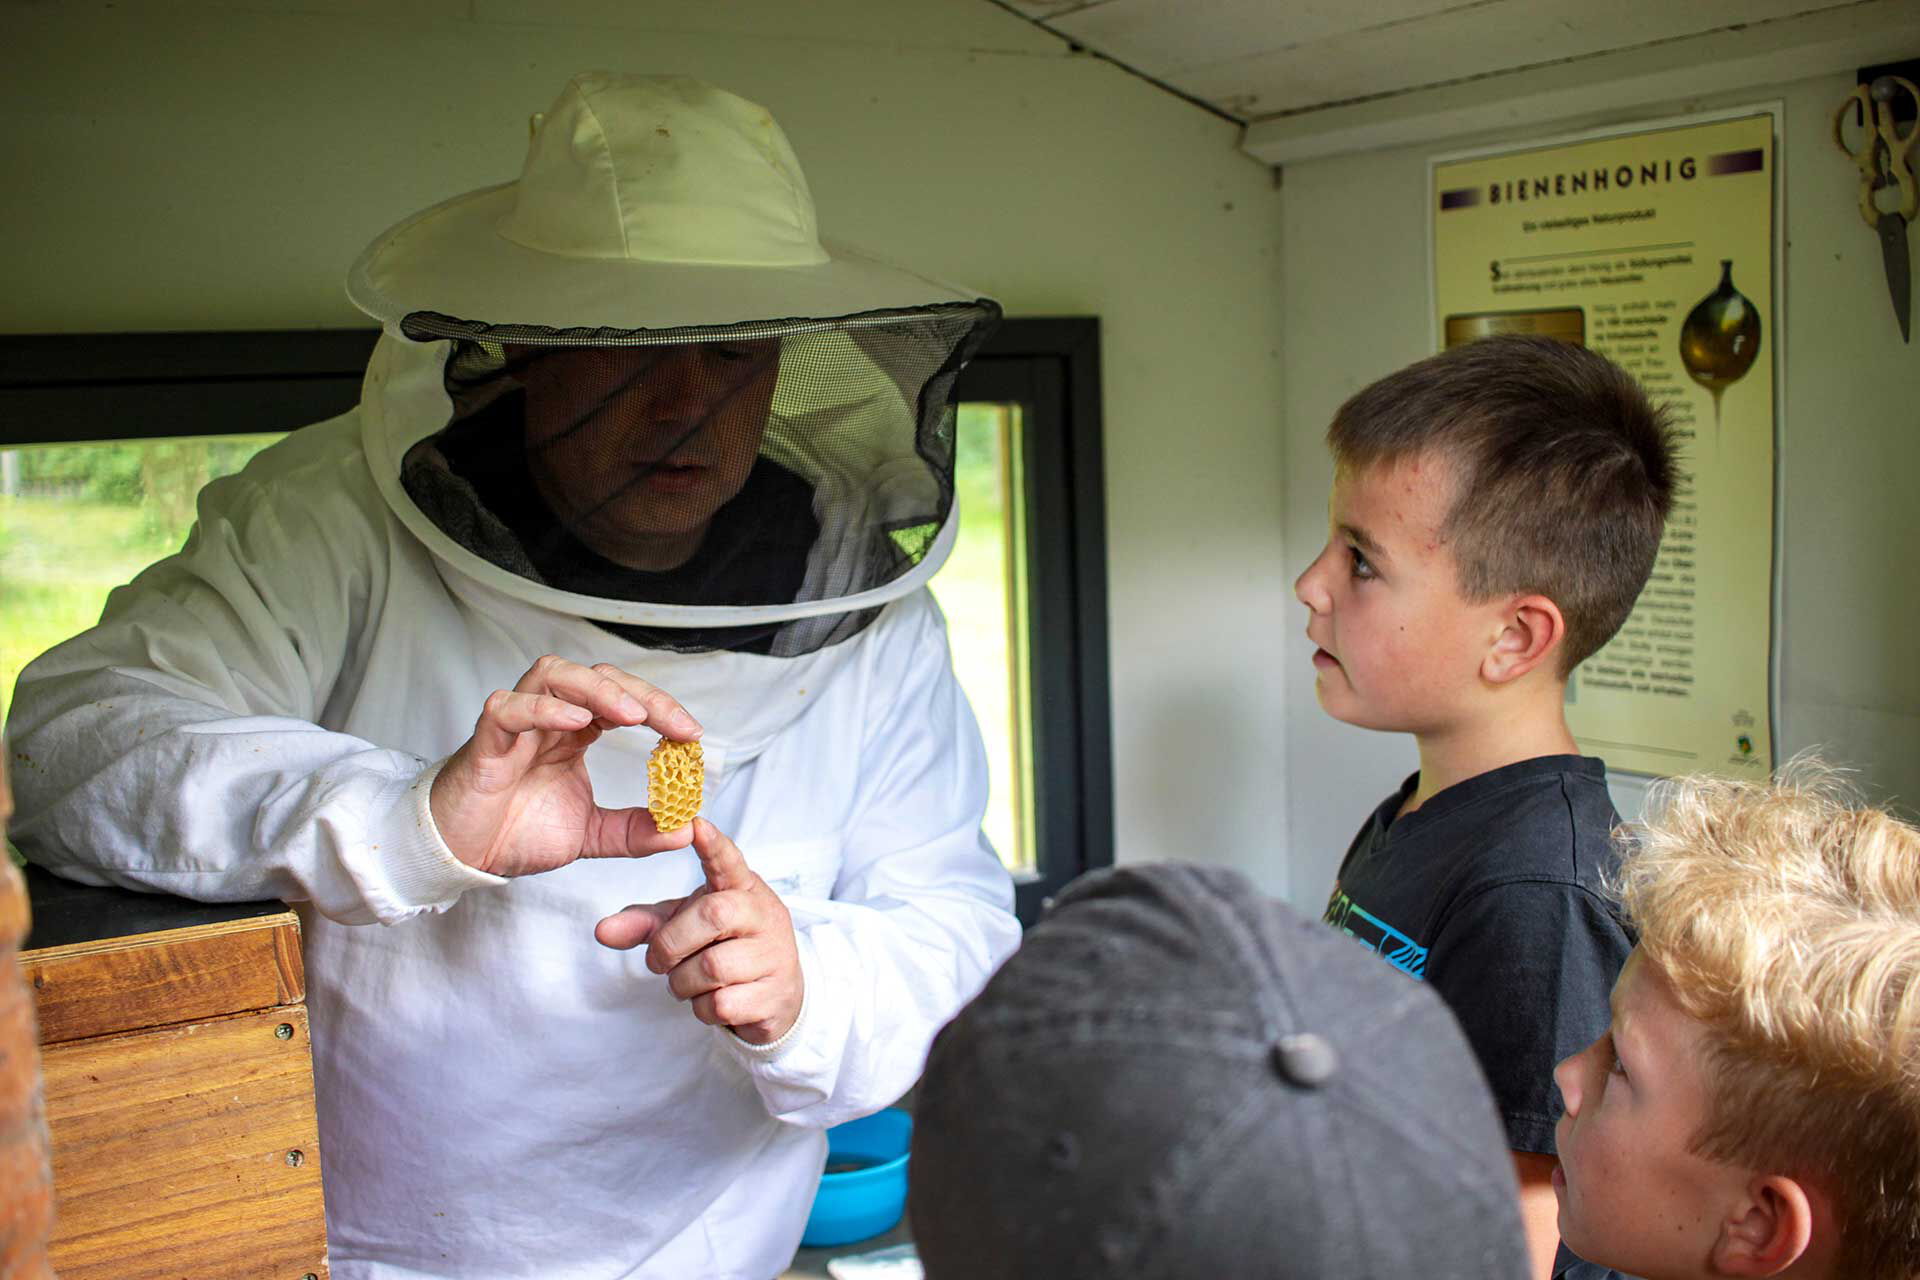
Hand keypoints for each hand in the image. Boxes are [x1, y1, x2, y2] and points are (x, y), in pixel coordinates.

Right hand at [431, 655, 702, 877]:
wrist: (462, 856)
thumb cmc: (516, 832)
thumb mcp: (592, 836)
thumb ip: (636, 832)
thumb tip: (684, 829)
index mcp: (574, 732)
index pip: (623, 700)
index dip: (660, 709)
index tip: (693, 736)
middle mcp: (548, 718)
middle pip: (597, 677)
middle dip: (642, 694)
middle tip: (675, 725)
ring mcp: (516, 724)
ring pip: (553, 675)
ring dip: (597, 689)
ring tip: (631, 715)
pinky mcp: (485, 742)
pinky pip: (508, 707)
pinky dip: (541, 708)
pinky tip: (575, 721)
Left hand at [594, 819, 804, 1045]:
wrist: (776, 995)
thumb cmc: (725, 948)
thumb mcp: (686, 927)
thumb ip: (647, 923)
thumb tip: (602, 930)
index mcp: (742, 889)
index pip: (729, 860)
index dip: (713, 844)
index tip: (695, 824)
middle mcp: (763, 915)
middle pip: (712, 914)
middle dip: (671, 943)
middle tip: (659, 960)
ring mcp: (774, 955)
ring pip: (712, 967)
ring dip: (683, 982)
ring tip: (687, 982)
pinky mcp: (775, 995)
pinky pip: (722, 1004)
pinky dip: (702, 1008)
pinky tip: (710, 1000)